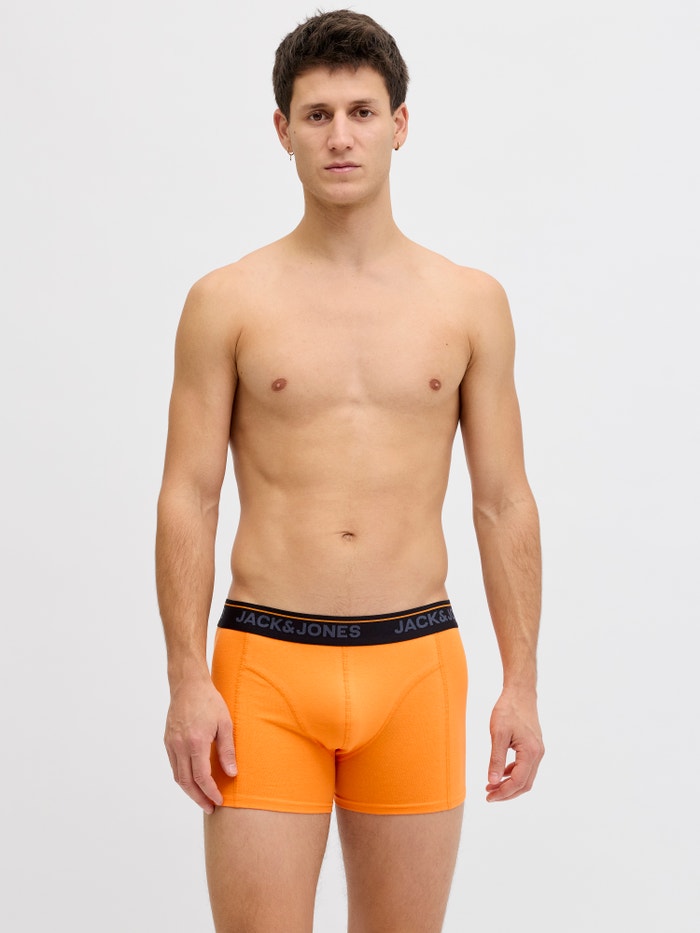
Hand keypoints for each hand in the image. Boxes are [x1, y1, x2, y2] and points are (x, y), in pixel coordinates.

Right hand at [164, 676, 236, 813]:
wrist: (188, 684)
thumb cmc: (209, 701)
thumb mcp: (225, 723)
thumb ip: (227, 750)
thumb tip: (231, 774)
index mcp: (195, 742)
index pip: (201, 777)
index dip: (210, 792)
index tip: (219, 801)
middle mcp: (180, 746)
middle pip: (186, 782)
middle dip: (199, 798)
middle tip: (210, 808)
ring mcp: (171, 744)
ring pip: (178, 776)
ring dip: (189, 791)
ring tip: (202, 799)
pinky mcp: (167, 741)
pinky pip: (174, 765)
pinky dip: (183, 777)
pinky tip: (193, 781)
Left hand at [486, 689, 543, 801]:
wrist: (520, 692)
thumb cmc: (508, 710)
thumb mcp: (498, 734)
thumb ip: (496, 759)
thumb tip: (493, 782)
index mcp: (531, 752)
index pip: (518, 782)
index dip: (503, 792)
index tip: (488, 796)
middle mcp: (538, 754)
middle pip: (524, 784)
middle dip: (507, 793)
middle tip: (489, 795)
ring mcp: (537, 750)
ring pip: (526, 776)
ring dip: (510, 784)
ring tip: (491, 786)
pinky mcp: (533, 746)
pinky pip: (525, 767)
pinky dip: (513, 774)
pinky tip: (501, 773)